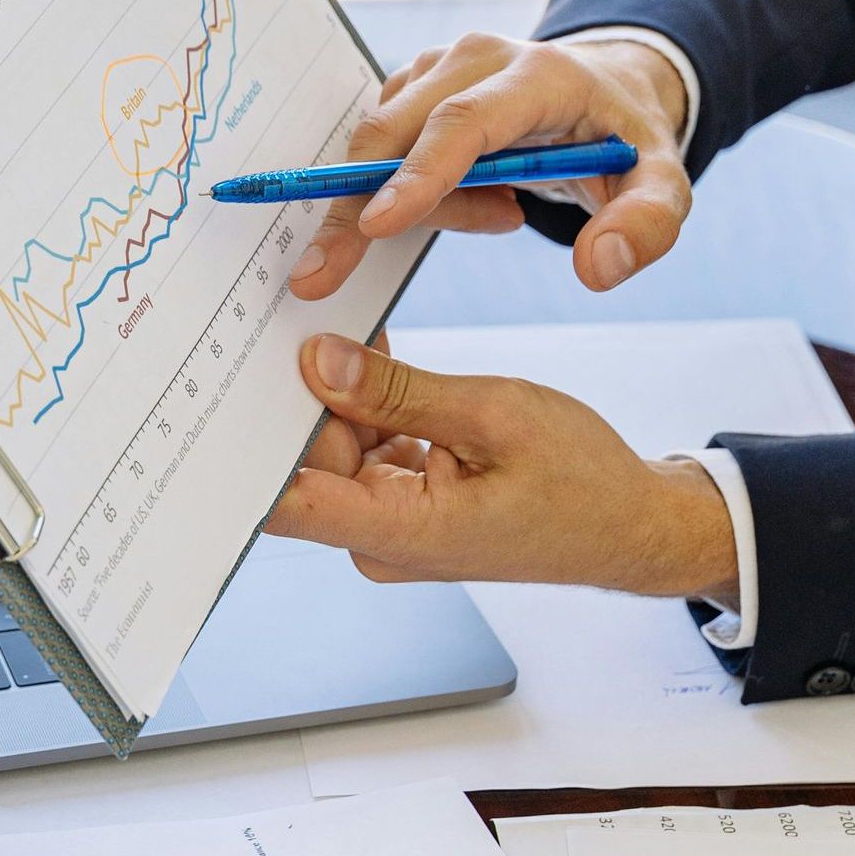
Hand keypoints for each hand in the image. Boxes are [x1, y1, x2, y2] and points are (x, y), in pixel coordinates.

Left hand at [272, 333, 738, 603]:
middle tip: (299, 317)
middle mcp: (382, 538)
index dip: (243, 447)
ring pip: (334, 447)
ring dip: (340, 394)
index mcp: (401, 532)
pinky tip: (377, 360)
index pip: (284, 503)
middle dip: (302, 393)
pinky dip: (370, 406)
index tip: (225, 385)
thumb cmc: (582, 481)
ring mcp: (392, 523)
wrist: (629, 525)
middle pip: (305, 460)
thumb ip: (398, 391)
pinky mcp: (404, 503)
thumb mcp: (493, 413)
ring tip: (347, 331)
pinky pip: (365, 448)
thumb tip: (319, 362)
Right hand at [287, 30, 690, 299]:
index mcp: (537, 75)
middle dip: (353, 206)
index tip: (373, 226)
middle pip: (395, 133)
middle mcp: (475, 58)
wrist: (605, 91)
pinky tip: (482, 200)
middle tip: (320, 276)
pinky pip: (386, 151)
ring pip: (385, 147)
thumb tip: (597, 268)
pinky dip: (416, 193)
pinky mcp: (414, 85)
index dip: (416, 175)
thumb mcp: (662, 185)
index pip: (463, 123)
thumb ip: (646, 226)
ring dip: (419, 204)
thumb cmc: (626, 142)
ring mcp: (437, 67)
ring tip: (501, 213)